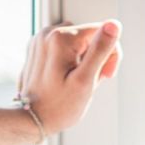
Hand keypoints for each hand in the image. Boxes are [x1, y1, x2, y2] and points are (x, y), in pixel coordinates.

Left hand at [17, 20, 121, 136]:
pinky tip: (67, 77)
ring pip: (78, 42)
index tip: (104, 75)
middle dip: (96, 57)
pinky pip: (64, 47)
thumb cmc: (58, 106)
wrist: (31, 120)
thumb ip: (100, 50)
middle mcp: (47, 33)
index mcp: (61, 38)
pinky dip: (71, 60)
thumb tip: (113, 25)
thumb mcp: (85, 80)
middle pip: (89, 36)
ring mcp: (40, 40)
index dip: (109, 54)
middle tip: (90, 81)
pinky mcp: (38, 48)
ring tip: (77, 81)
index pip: (101, 31)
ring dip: (84, 59)